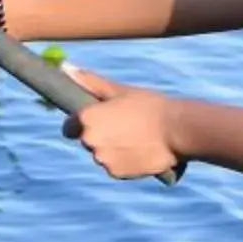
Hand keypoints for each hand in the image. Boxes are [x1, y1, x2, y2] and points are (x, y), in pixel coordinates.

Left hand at [62, 66, 183, 180]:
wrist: (177, 131)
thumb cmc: (148, 105)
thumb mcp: (118, 90)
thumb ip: (89, 81)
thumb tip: (65, 67)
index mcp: (87, 118)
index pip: (69, 126)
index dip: (82, 123)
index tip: (99, 119)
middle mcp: (90, 141)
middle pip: (87, 140)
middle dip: (99, 135)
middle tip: (123, 125)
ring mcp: (102, 159)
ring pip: (101, 154)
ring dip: (112, 148)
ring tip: (135, 137)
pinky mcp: (116, 174)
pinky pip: (114, 167)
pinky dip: (123, 160)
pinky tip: (139, 150)